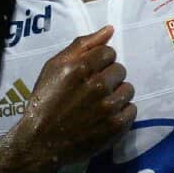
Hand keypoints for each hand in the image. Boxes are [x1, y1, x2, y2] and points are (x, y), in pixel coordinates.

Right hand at [13, 26, 135, 168]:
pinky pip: (132, 110)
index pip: (109, 52)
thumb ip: (82, 45)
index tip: (90, 74)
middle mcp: (98, 86)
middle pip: (120, 70)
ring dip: (117, 95)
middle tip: (93, 91)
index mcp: (81, 68)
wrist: (41, 143)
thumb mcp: (53, 68)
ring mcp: (109, 107)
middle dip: (109, 77)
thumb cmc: (44, 102)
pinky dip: (121, 113)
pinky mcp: (117, 126)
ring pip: (128, 89)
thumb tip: (109, 30)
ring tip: (99, 105)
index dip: (100, 62)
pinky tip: (105, 117)